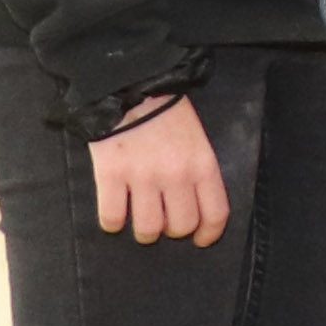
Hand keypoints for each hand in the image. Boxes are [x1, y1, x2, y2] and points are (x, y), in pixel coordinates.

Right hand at [88, 96, 230, 245]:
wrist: (129, 86)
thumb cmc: (166, 112)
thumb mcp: (197, 138)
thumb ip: (198, 170)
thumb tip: (195, 202)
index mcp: (202, 164)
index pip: (215, 214)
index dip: (208, 234)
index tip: (200, 239)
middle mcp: (176, 175)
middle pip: (180, 227)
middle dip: (173, 230)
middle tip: (165, 221)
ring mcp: (142, 176)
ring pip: (148, 229)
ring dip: (144, 232)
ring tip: (140, 221)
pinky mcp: (110, 175)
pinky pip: (112, 217)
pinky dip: (112, 223)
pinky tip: (115, 214)